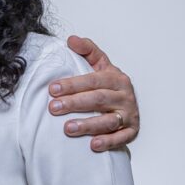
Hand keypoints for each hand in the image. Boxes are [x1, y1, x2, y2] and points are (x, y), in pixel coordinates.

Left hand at [47, 35, 138, 151]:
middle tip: (53, 108)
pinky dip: (108, 141)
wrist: (127, 106)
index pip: (93, 80)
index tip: (52, 89)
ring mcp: (129, 114)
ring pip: (108, 120)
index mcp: (116, 78)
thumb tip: (71, 39)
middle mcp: (124, 95)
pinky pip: (121, 138)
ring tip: (67, 128)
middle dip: (75, 103)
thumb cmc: (108, 86)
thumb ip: (87, 52)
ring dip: (88, 125)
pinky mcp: (132, 131)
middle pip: (99, 99)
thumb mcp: (100, 66)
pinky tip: (93, 145)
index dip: (73, 84)